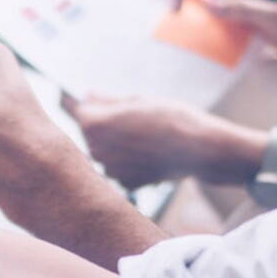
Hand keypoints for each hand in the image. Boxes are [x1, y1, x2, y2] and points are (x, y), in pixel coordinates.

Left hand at [64, 92, 261, 188]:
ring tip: (143, 135)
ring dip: (115, 144)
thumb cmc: (172, 118)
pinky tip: (149, 153)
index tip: (89, 100)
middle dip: (103, 125)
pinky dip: (129, 162)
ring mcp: (110, 169)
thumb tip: (88, 94)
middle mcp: (97, 149)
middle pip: (90, 133)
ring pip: (105, 152)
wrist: (199, 148)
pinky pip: (119, 168)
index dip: (85, 104)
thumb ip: (107, 100)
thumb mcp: (138, 100)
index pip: (77, 111)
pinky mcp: (126, 183)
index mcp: (95, 124)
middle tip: (130, 118)